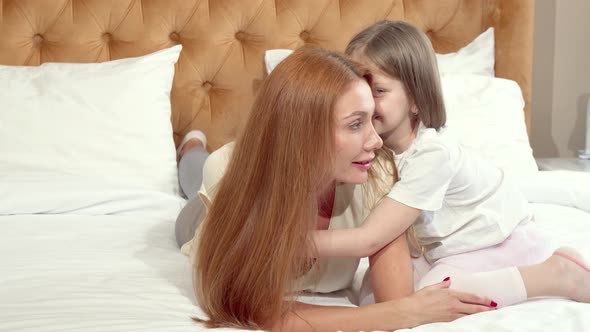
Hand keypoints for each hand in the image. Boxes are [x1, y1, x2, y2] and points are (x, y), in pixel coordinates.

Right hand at [377, 279, 494, 328]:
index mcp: (450, 295)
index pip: (471, 297)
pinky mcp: (447, 323)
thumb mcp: (430, 288)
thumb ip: (441, 284)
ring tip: (489, 315)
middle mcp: (453, 305)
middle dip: (486, 308)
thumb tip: (448, 281)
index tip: (490, 300)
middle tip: (495, 309)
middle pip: (474, 308)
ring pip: (470, 316)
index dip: (482, 299)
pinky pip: (463, 322)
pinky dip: (470, 321)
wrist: (410, 312)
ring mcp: (451, 316)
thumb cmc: (418, 299)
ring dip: (480, 315)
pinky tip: (474, 321)